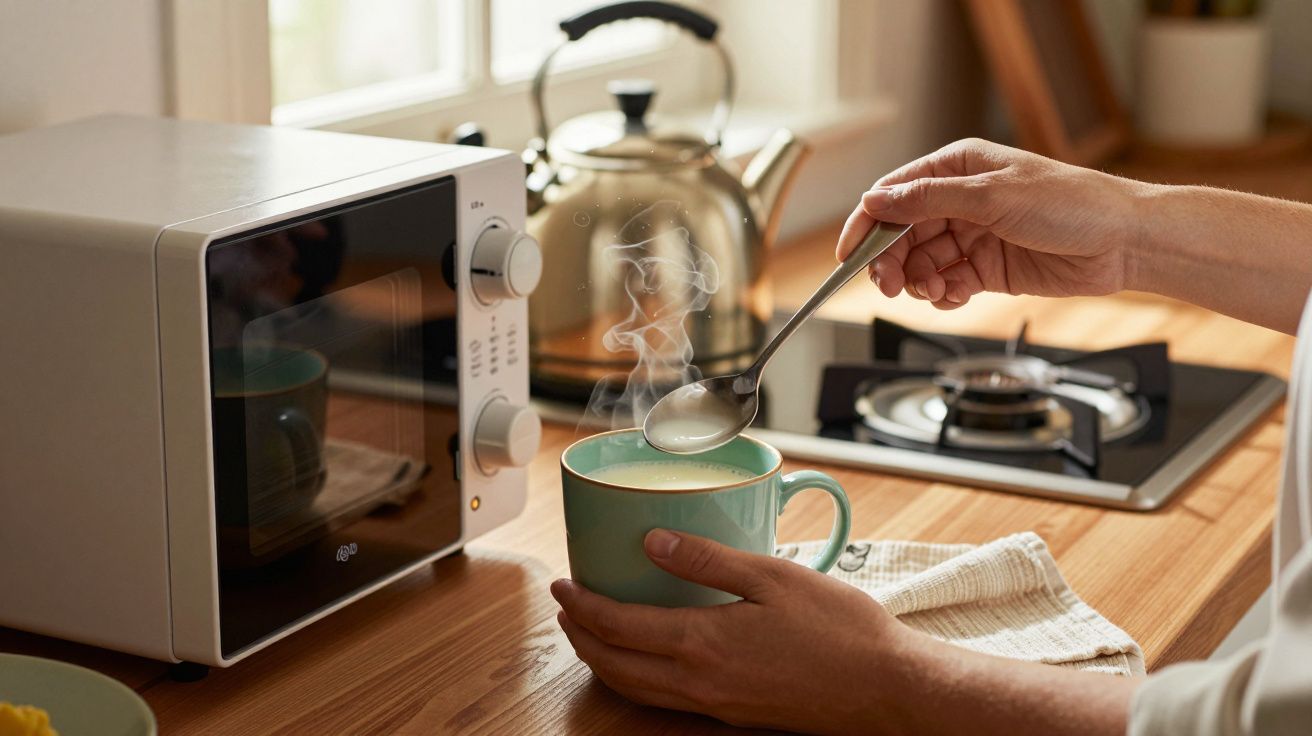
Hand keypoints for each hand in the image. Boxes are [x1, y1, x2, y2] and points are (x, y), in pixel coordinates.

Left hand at [550, 529, 908, 732]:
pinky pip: (664, 701)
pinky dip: (635, 680)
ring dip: (602, 662)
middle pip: (613, 666)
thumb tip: (653, 541)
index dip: (581, 605)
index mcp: (703, 644)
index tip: (561, 583)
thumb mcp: (774, 576)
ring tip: (590, 632)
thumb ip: (709, 560)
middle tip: (564, 607)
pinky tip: (646, 659)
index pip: (618, 626)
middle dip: (579, 636)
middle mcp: (699, 683)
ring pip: (635, 690)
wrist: (888, 691)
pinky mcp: (733, 715)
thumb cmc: (841, 631)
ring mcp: (715, 706)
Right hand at [837, 138, 1145, 309]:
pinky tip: (955, 296)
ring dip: (920, 282)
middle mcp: (961, 201)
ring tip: (937, 291)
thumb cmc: (1072, 203)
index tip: (849, 255)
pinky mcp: (987, 268)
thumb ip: (929, 199)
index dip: (867, 224)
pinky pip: (947, 283)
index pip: (894, 195)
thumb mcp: (993, 196)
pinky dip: (943, 294)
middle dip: (891, 261)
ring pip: (921, 263)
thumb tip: (877, 199)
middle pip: (902, 234)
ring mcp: (973, 235)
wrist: (1123, 242)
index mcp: (958, 169)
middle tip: (889, 285)